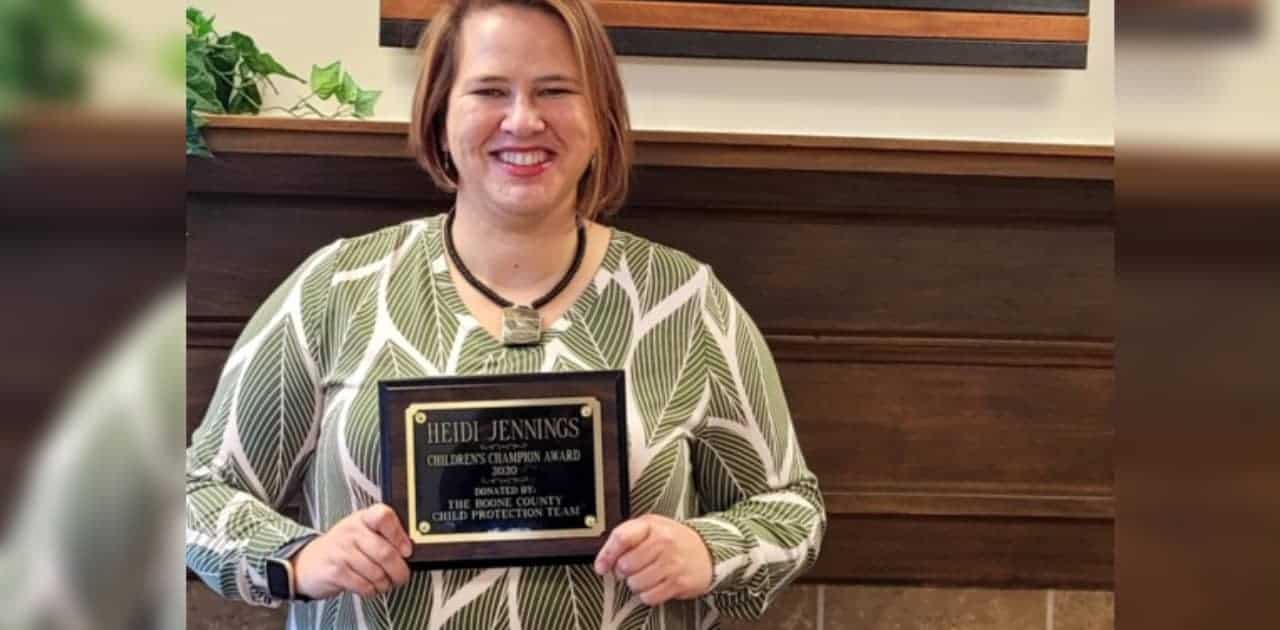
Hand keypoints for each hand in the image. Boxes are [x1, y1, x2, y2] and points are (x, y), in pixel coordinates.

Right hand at [292, 504, 413, 599]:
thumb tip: (409, 551)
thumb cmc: (343, 548)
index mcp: (363, 518)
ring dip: (385, 583)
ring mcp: (341, 551)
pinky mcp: (335, 571)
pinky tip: (370, 587)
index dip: (399, 535)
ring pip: (376, 572)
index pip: (384, 516)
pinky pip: (363, 585)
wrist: (309, 562)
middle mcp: (351, 531)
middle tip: (401, 576)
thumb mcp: (363, 533)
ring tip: (383, 583)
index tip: (406, 550)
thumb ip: (385, 536)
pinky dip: (371, 590)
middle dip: (399, 570)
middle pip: (385, 552)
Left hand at [592, 514, 712, 606]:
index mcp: (652, 525)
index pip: (621, 538)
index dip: (607, 555)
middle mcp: (663, 542)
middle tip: (634, 568)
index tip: (601, 566)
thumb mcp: (650, 528)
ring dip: (636, 584)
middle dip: (624, 571)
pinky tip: (655, 584)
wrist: (707, 551)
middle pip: (625, 565)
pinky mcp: (678, 583)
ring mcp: (672, 563)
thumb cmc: (673, 540)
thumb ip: (625, 538)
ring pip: (635, 583)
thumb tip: (602, 562)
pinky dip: (648, 595)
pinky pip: (649, 597)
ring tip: (646, 575)